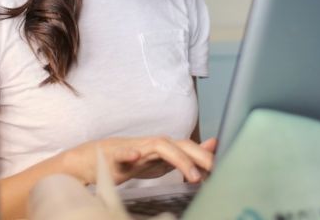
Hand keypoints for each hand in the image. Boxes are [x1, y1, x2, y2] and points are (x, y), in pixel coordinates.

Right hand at [63, 136, 216, 185]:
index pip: (190, 148)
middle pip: (180, 145)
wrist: (96, 160)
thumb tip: (214, 146)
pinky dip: (128, 154)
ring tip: (192, 175)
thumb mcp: (163, 160)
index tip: (224, 169)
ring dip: (177, 159)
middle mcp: (153, 144)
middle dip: (199, 156)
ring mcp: (135, 148)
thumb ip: (187, 155)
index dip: (207, 157)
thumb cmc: (133, 160)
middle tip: (215, 170)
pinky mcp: (115, 155)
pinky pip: (122, 153)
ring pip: (159, 147)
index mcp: (165, 148)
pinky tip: (135, 157)